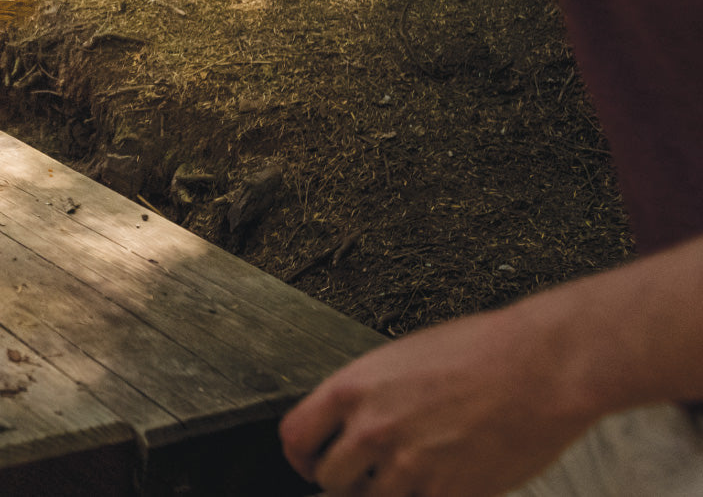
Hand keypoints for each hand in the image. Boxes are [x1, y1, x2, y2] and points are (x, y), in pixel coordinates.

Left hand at [279, 304, 595, 496]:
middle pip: (328, 479)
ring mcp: (408, 466)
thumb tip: (347, 426)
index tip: (312, 461)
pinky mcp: (447, 493)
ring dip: (387, 492)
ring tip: (414, 471)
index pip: (295, 438)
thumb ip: (366, 397)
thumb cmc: (480, 352)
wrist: (540, 368)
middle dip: (346, 478)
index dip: (302, 455)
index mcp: (352, 389)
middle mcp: (371, 430)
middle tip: (368, 471)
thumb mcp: (400, 360)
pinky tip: (443, 478)